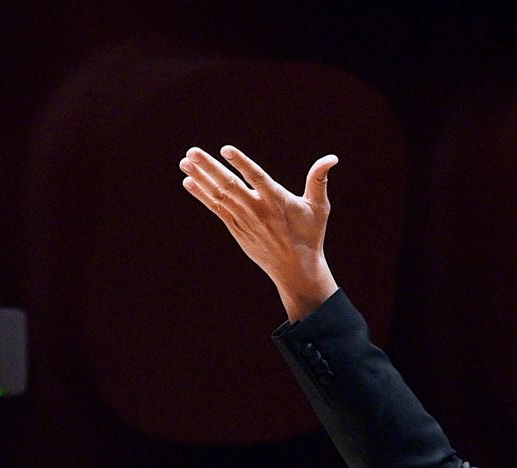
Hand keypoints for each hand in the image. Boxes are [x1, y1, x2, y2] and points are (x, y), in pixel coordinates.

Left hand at [180, 144, 339, 320]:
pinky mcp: (237, 229)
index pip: (257, 178)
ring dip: (200, 178)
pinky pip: (217, 209)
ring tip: (184, 162)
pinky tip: (189, 182)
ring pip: (219, 196)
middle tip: (192, 151)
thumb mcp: (318, 207)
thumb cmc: (309, 235)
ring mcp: (244, 221)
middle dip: (209, 168)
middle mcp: (258, 210)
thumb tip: (331, 158)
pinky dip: (202, 195)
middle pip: (230, 186)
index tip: (226, 150)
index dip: (241, 164)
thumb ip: (319, 180)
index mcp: (277, 201)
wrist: (296, 269)